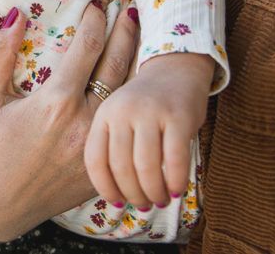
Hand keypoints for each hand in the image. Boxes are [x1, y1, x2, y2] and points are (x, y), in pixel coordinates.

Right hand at [0, 0, 139, 241]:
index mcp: (55, 102)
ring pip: (128, 93)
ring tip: (138, 36)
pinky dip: (132, 101)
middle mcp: (83, 122)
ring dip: (135, 60)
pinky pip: (125, 126)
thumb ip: (1, 54)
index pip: (87, 47)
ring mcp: (98, 145)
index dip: (95, 20)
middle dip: (125, 31)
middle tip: (128, 9)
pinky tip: (134, 82)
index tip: (96, 4)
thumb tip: (17, 15)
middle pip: (117, 64)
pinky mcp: (104, 164)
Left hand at [84, 52, 213, 207]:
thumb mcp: (119, 118)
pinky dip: (175, 180)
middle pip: (121, 167)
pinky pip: (175, 159)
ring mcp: (151, 111)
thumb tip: (116, 197)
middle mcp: (124, 110)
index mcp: (104, 114)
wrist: (176, 68)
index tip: (116, 203)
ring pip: (146, 166)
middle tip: (143, 206)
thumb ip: (113, 148)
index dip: (105, 187)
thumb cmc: (145, 106)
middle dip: (133, 194)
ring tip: (159, 200)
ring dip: (153, 192)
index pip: (95, 160)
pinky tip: (176, 189)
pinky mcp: (179, 116)